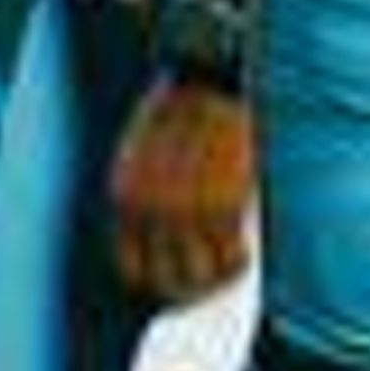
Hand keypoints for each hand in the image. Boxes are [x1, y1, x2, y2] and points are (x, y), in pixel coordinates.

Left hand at [110, 73, 257, 304]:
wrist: (210, 77)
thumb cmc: (179, 110)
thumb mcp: (142, 155)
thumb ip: (146, 196)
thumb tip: (162, 240)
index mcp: (124, 195)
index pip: (132, 266)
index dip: (155, 282)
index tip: (174, 284)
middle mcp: (150, 208)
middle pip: (166, 279)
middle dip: (188, 292)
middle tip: (206, 289)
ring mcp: (187, 209)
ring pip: (200, 275)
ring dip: (216, 282)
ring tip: (229, 272)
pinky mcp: (223, 204)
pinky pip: (231, 256)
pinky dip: (238, 264)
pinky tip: (245, 255)